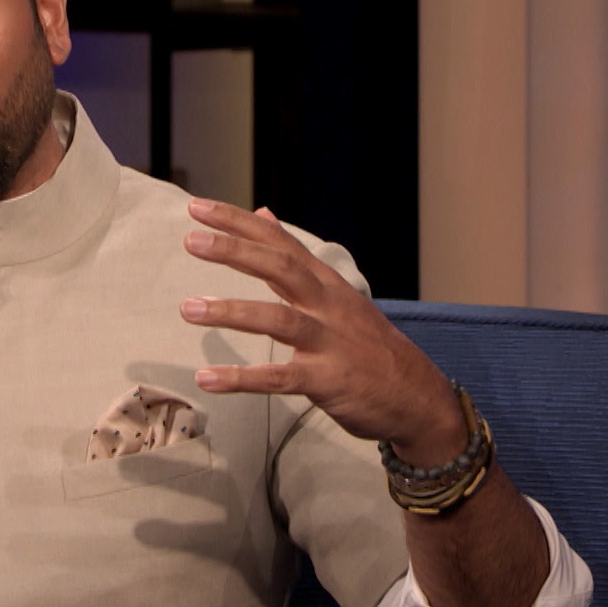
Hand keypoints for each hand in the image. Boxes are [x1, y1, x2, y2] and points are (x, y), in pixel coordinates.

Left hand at [178, 199, 462, 462]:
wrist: (419, 399)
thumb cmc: (369, 347)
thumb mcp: (336, 296)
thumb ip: (296, 259)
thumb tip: (263, 213)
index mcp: (326, 284)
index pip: (280, 242)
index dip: (240, 222)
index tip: (198, 207)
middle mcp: (329, 306)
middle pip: (281, 268)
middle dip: (236, 251)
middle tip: (191, 240)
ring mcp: (330, 343)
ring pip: (278, 319)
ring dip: (231, 312)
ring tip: (188, 309)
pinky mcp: (329, 381)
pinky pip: (280, 377)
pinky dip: (242, 378)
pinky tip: (207, 379)